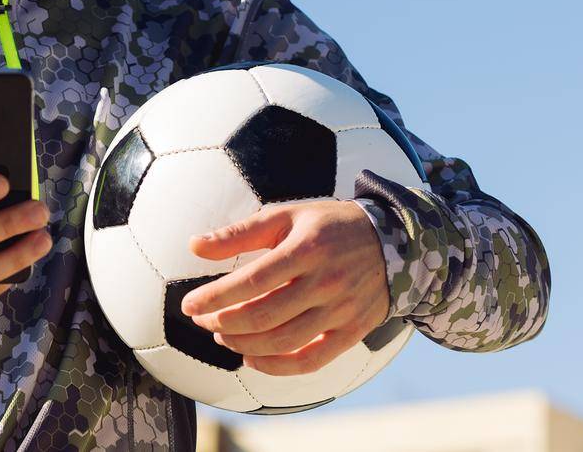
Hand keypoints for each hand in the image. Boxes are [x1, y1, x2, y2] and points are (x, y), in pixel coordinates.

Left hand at [180, 200, 388, 375]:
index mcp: (306, 249)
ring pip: (283, 342)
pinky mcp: (352, 332)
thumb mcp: (286, 216)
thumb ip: (239, 233)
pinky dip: (276, 367)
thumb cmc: (328, 226)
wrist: (393, 242)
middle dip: (223, 323)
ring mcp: (341, 310)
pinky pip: (310, 361)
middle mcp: (325, 282)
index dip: (215, 297)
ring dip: (243, 345)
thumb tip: (194, 246)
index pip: (251, 281)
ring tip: (222, 336)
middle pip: (263, 316)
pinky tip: (252, 358)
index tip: (189, 304)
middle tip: (202, 320)